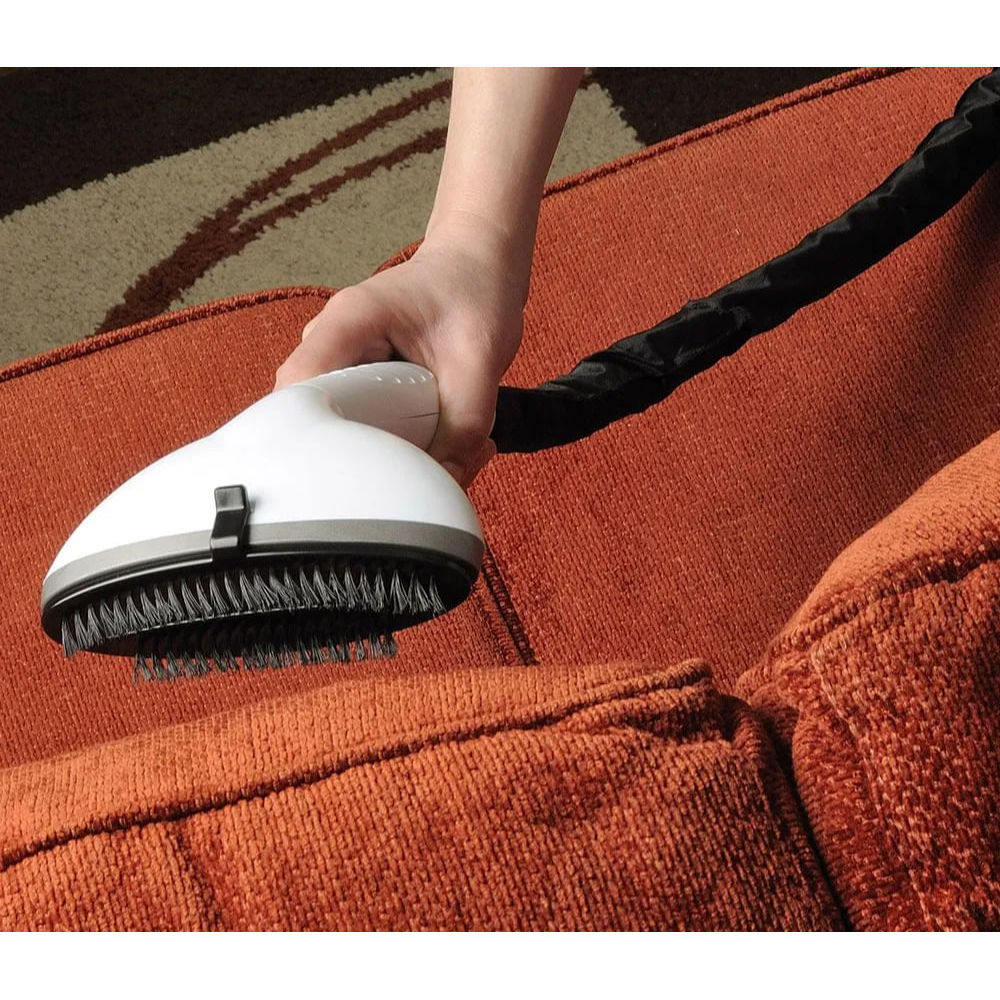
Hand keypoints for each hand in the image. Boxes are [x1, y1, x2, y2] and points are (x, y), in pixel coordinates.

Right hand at [274, 212, 526, 487]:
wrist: (478, 268)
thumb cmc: (473, 290)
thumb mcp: (480, 357)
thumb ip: (464, 423)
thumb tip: (444, 482)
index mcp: (347, 323)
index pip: (299, 390)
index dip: (314, 442)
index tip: (355, 477)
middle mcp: (333, 348)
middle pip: (320, 425)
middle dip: (376, 461)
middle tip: (440, 467)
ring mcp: (344, 370)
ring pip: (351, 437)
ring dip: (402, 458)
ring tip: (459, 449)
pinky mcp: (363, 390)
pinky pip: (374, 435)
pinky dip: (413, 449)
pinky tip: (453, 443)